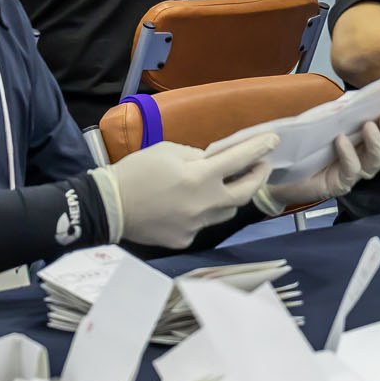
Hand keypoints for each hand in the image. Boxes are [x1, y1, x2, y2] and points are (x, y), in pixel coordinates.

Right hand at [90, 134, 273, 248]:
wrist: (107, 206)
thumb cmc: (135, 172)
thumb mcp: (167, 151)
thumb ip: (196, 156)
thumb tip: (214, 162)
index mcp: (199, 178)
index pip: (239, 160)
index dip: (259, 149)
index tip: (272, 140)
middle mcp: (204, 204)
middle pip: (245, 193)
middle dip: (258, 176)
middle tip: (262, 165)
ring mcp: (196, 225)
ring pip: (225, 210)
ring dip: (231, 196)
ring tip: (229, 183)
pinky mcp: (185, 239)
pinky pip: (202, 224)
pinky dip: (201, 212)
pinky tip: (188, 205)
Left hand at [265, 113, 379, 206]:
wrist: (279, 172)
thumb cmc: (301, 147)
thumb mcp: (319, 123)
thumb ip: (336, 112)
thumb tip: (353, 98)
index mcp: (361, 142)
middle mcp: (362, 158)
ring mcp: (353, 173)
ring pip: (376, 161)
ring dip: (375, 142)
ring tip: (368, 126)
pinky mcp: (340, 184)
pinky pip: (352, 171)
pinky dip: (349, 154)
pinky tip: (341, 141)